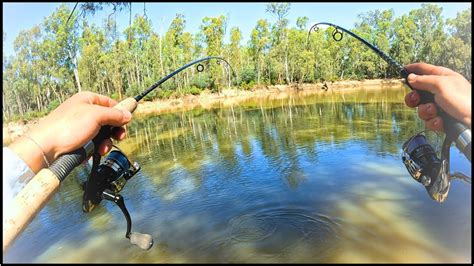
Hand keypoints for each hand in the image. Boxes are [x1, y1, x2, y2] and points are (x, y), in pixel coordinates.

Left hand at [9, 91, 131, 172]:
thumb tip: (128, 114)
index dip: (120, 112)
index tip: (127, 121)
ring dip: (106, 142)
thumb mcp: (96, 116)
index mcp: (87, 99)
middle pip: (109, 120)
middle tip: (118, 137)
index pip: (111, 103)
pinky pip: (94, 144)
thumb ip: (115, 114)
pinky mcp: (78, 140)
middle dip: (114, 131)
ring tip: (102, 148)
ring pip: (102, 134)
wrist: (46, 148)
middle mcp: (84, 111)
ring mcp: (81, 126)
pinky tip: (93, 152)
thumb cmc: (66, 127)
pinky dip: (96, 149)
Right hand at [404, 62, 470, 130]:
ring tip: (435, 112)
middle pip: (417, 91)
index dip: (412, 69)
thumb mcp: (441, 85)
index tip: (401, 71)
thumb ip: (423, 80)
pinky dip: (433, 122)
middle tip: (417, 99)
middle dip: (414, 98)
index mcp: (442, 77)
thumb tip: (410, 77)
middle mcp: (440, 90)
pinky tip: (440, 121)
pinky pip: (428, 120)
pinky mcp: (441, 118)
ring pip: (421, 108)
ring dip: (426, 111)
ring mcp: (440, 105)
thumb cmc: (463, 100)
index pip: (423, 69)